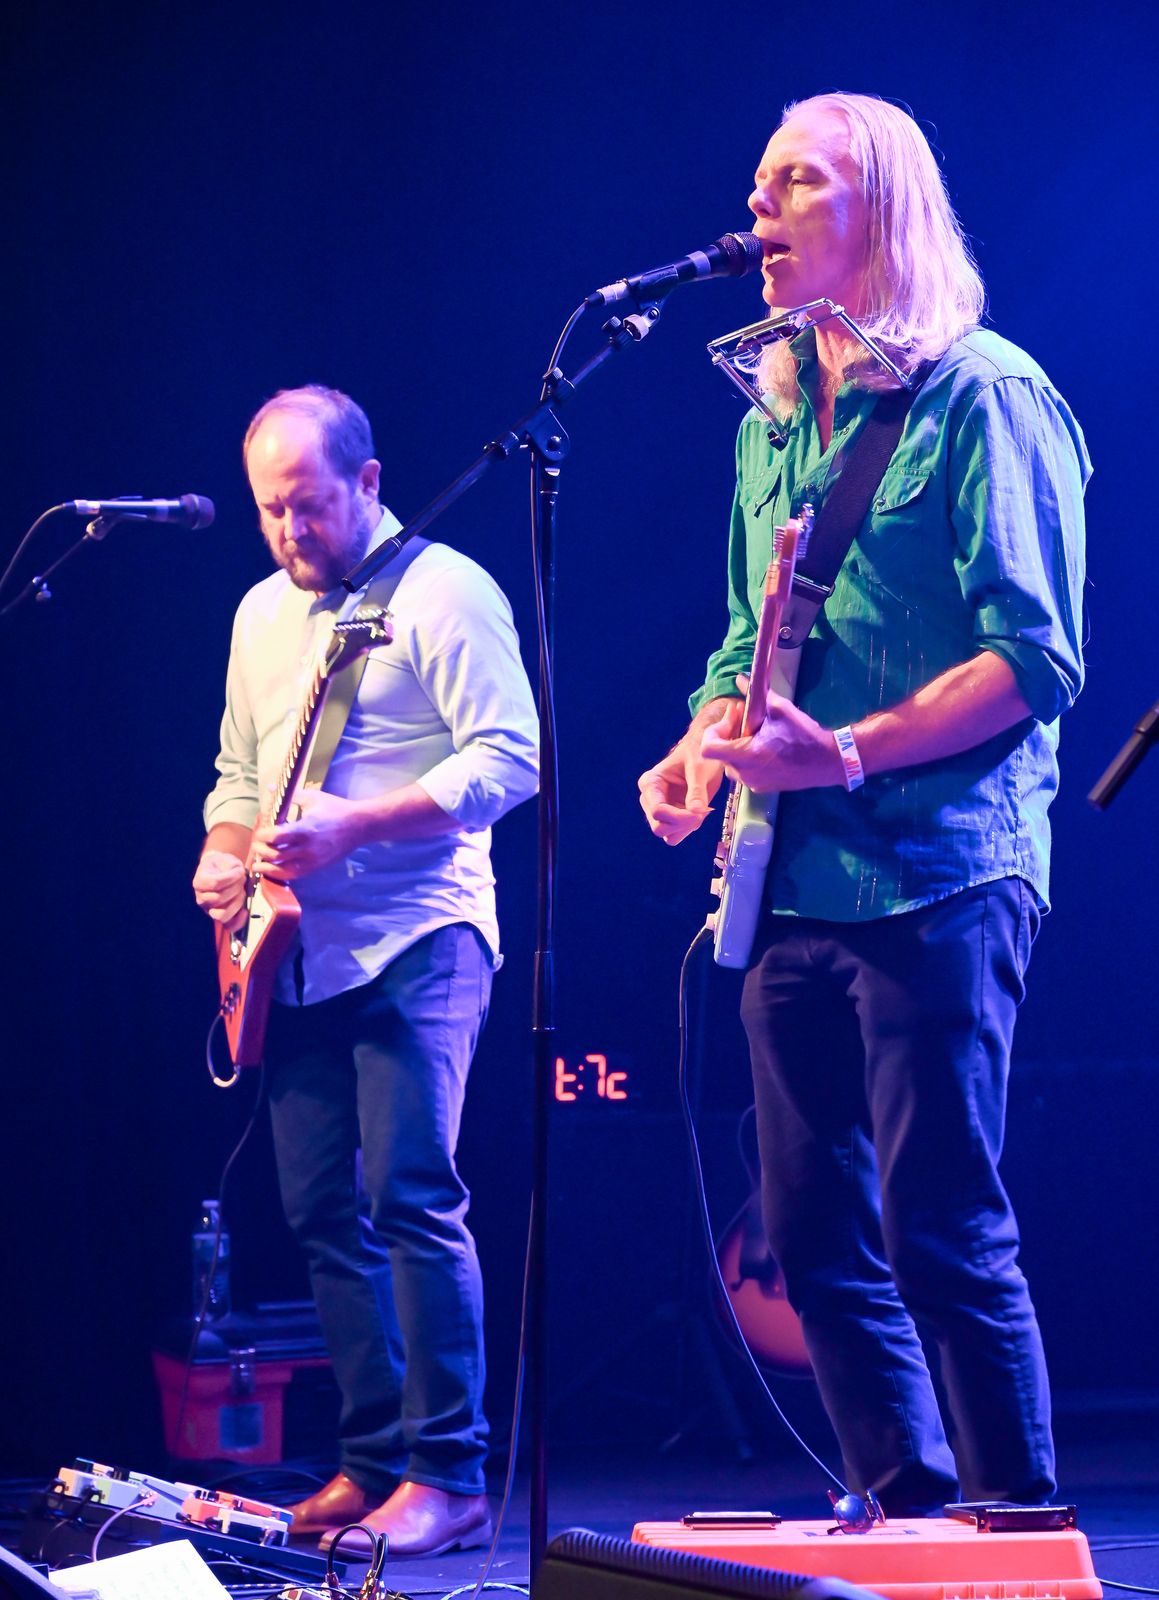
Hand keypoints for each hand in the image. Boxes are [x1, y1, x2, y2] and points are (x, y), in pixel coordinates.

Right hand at [192, 850, 248, 929]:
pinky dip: (239, 921)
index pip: (215, 883)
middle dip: (235, 889)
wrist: (221, 871)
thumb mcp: (227, 859)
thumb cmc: (224, 865)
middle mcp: (201, 898)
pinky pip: (228, 926)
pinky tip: (245, 910)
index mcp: (199, 881)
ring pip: (222, 914)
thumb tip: (240, 875)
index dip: (231, 878)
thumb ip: (234, 867)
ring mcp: (209, 909)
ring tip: (242, 892)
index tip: (239, 871)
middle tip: (242, 881)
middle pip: (218, 898)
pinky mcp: (219, 917)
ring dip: (237, 903)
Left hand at [249, 788, 362, 879]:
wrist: (358, 826)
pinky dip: (280, 874)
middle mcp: (307, 848)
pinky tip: (272, 870)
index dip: (262, 835)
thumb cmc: (335, 808)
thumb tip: (270, 788)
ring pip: (282, 870)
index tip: (260, 831)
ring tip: (258, 863)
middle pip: (275, 855)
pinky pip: (294, 875)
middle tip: (257, 844)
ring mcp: (312, 860)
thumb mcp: (312, 797)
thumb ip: (289, 796)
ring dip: (267, 867)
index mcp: (305, 828)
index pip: (275, 837)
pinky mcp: (316, 867)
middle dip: (261, 850)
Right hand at [638, 709, 737, 845]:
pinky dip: (689, 828)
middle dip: (682, 824)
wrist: (702, 752)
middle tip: (701, 812)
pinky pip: (676, 834)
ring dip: (686, 828)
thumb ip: (697, 791)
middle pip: (659, 827)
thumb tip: (696, 812)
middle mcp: (650, 798)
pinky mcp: (670, 816)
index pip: (657, 811)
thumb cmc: (697, 754)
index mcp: (651, 783)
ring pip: (667, 834)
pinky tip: (699, 812)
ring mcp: (659, 809)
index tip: (699, 813)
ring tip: (701, 810)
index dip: (679, 817)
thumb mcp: (699, 768)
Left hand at [700, 687, 843, 791]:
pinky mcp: (762, 788)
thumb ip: (755, 695)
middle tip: (744, 717)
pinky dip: (747, 758)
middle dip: (728, 734)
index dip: (713, 732)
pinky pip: (745, 772)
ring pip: (731, 763)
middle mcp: (745, 774)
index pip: (708, 749)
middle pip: (720, 754)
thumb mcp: (779, 709)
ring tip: (755, 731)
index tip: (731, 720)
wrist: (828, 761)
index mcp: (746, 756)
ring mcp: (753, 784)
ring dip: (737, 746)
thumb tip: (739, 679)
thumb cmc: (803, 735)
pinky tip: (764, 746)